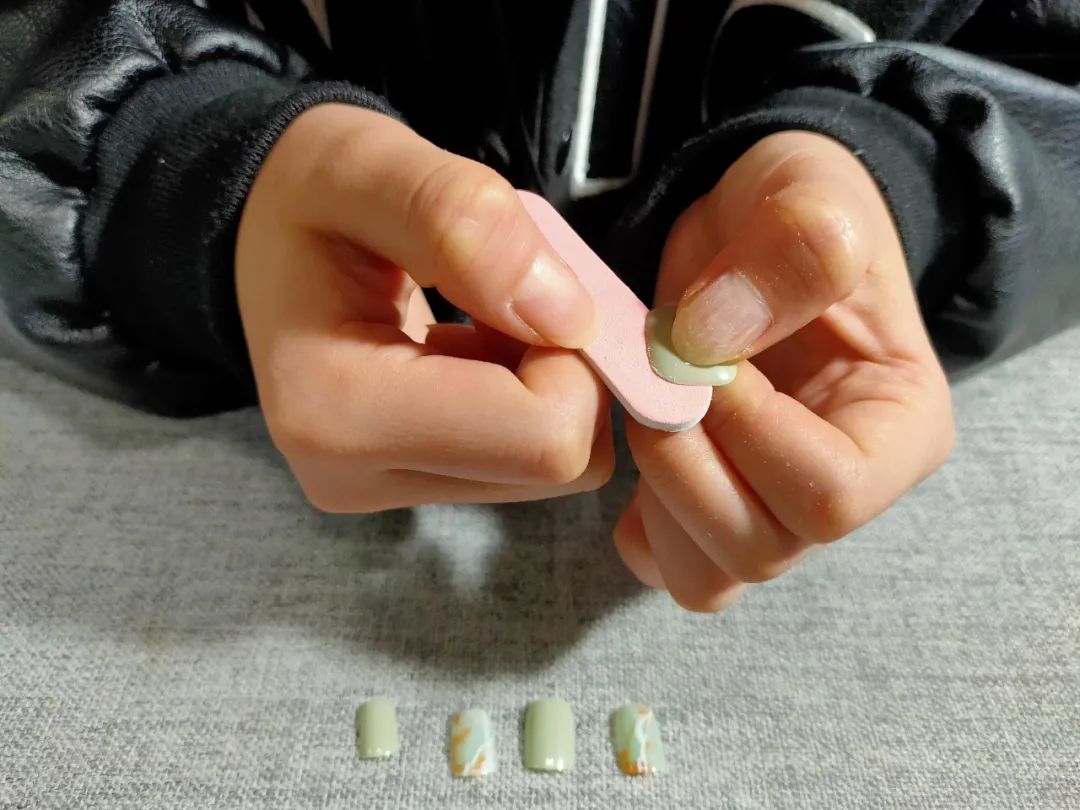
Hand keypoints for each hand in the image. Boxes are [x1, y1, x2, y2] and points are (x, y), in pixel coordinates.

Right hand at [236, 104, 611, 511]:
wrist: (258, 229)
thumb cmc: (306, 191)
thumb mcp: (370, 164)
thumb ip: (462, 220)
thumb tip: (568, 320)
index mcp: (339, 412)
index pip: (541, 439)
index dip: (575, 357)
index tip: (537, 285)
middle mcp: (355, 478)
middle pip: (553, 467)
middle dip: (564, 372)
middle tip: (515, 295)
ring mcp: (378, 490)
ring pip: (546, 469)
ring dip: (543, 382)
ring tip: (482, 316)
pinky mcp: (403, 483)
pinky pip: (519, 461)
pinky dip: (523, 397)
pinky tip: (474, 343)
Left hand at [615, 132, 953, 610]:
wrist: (750, 227)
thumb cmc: (797, 213)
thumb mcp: (814, 195)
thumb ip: (791, 254)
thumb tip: (706, 346)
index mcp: (900, 430)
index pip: (832, 495)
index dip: (751, 435)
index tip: (708, 356)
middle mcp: (845, 490)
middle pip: (763, 548)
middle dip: (687, 469)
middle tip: (656, 381)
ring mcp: (773, 510)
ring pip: (709, 576)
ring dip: (656, 500)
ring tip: (648, 413)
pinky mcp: (710, 509)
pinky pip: (665, 562)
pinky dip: (638, 522)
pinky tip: (636, 451)